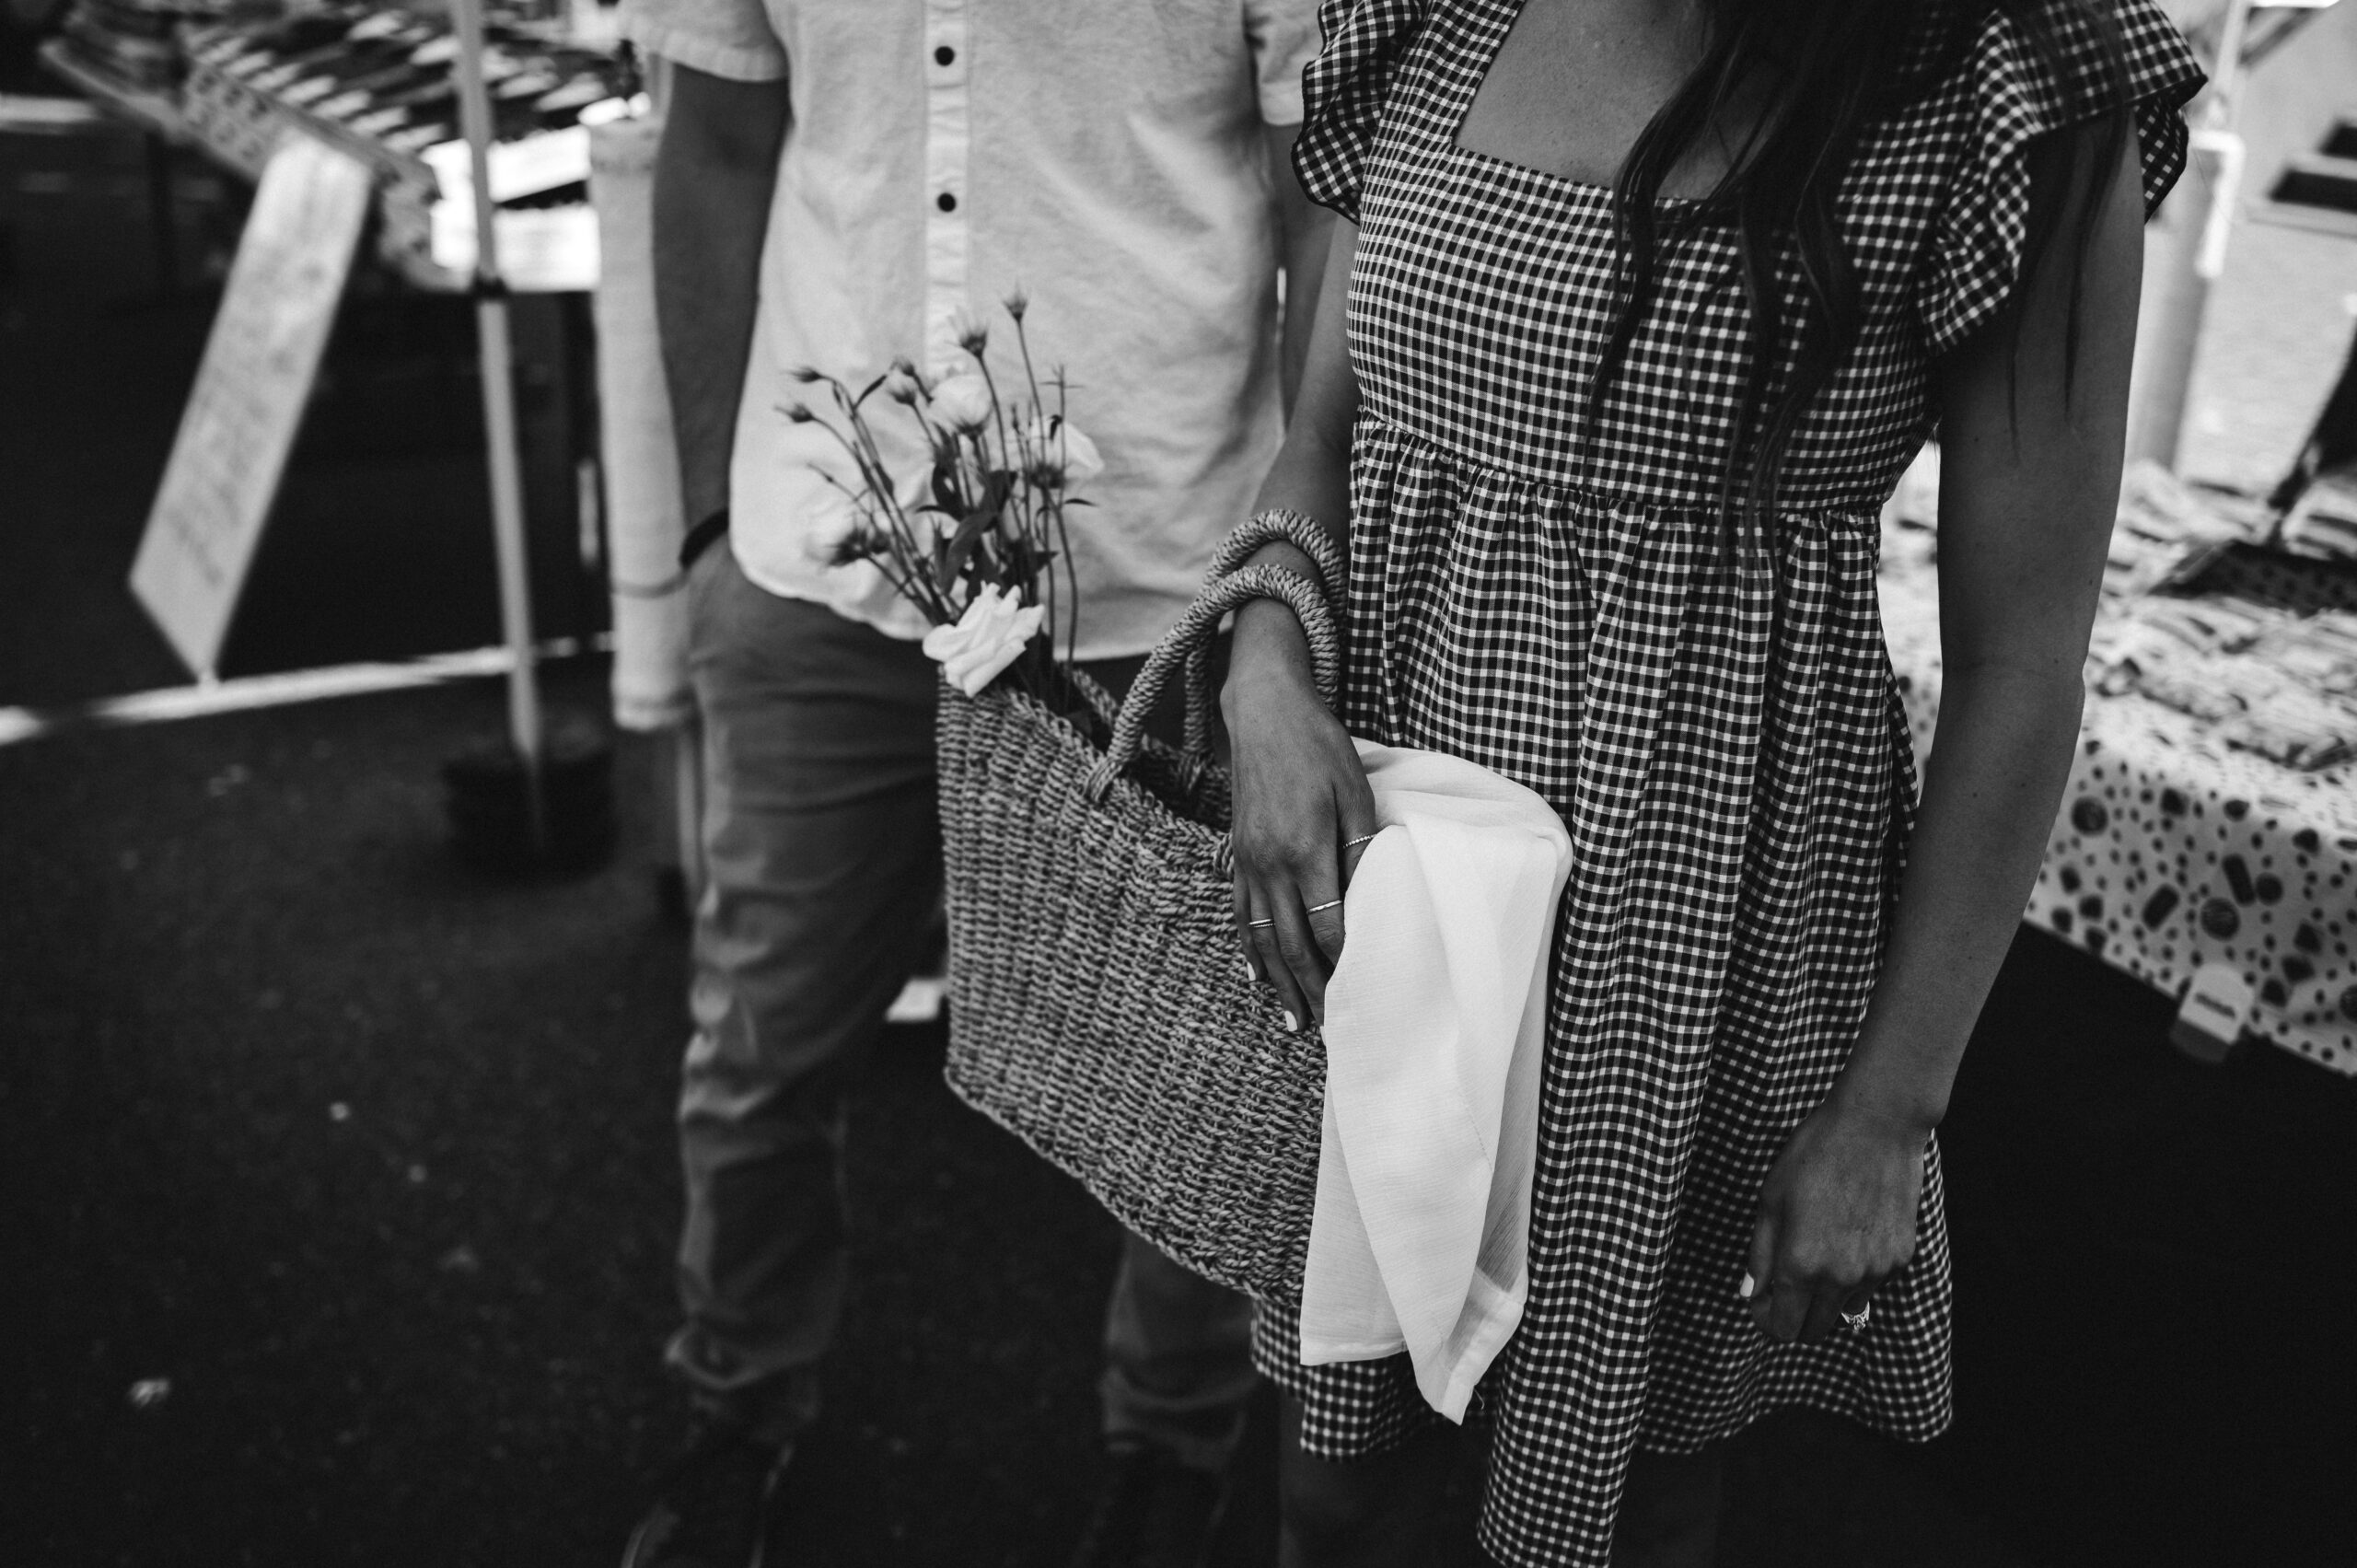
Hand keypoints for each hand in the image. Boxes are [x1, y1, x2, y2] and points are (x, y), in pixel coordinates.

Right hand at [1222, 602, 1375, 1032]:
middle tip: (1329, 1029)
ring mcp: (1248, 861)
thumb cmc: (1318, 744)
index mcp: (1304, 849)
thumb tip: (1370, 899)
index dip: (1343, 964)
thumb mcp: (1354, 789)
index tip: (1363, 994)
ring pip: (1262, 936)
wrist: (1262, 708)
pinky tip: (1254, 975)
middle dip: (1310, 989)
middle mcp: (1269, 864)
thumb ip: (1361, 847)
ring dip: (1278, 982)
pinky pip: (1240, 912)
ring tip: (1294, 1019)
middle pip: (1291, 943)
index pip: (1327, 925)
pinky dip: (1248, 948)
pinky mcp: (1237, 853)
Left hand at [1743, 1090, 1928, 1343]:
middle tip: (1783, 1287)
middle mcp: (1841, 1277)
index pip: (1782, 1327)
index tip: (1761, 1301)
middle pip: (1814, 1330)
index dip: (1766, 1320)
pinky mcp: (1901, 1258)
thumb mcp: (1771, 1199)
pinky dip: (1855, 1276)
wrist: (1876, 1127)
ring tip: (1817, 1254)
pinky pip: (1871, 1285)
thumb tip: (1751, 1293)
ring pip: (1844, 1310)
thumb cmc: (1815, 1155)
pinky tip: (1848, 1238)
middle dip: (1794, 1316)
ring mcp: (1876, 1270)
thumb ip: (1760, 1254)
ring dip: (1826, 1298)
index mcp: (1801, 1264)